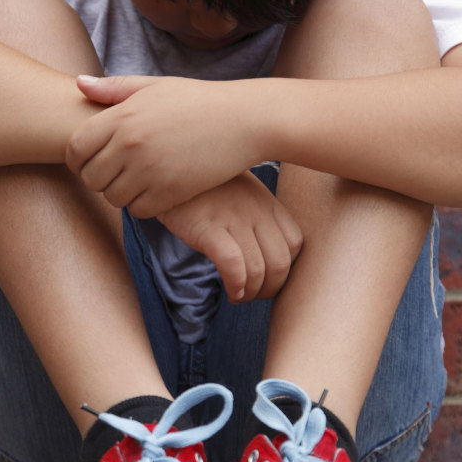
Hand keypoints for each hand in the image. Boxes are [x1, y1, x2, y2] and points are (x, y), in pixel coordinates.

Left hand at [67, 74, 262, 216]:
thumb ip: (113, 89)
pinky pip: (139, 210)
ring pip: (112, 198)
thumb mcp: (154, 86)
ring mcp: (150, 170)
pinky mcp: (171, 192)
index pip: (75, 149)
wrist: (244, 120)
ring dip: (121, 194)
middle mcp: (131, 145)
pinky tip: (155, 191)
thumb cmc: (197, 100)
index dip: (78, 160)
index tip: (90, 161)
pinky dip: (143, 205)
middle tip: (116, 174)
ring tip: (136, 182)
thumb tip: (78, 83)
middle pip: (90, 178)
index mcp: (122, 117)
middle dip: (99, 179)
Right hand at [157, 171, 302, 301]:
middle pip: (280, 262)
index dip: (286, 269)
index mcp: (266, 201)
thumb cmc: (200, 184)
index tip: (268, 279)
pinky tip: (230, 291)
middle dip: (270, 289)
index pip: (295, 243)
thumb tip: (262, 247)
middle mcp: (255, 209)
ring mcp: (232, 218)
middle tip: (252, 295)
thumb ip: (255, 212)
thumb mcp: (238, 189)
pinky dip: (236, 284)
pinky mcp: (207, 228)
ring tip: (237, 296)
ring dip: (251, 292)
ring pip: (258, 269)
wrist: (166, 165)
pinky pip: (233, 264)